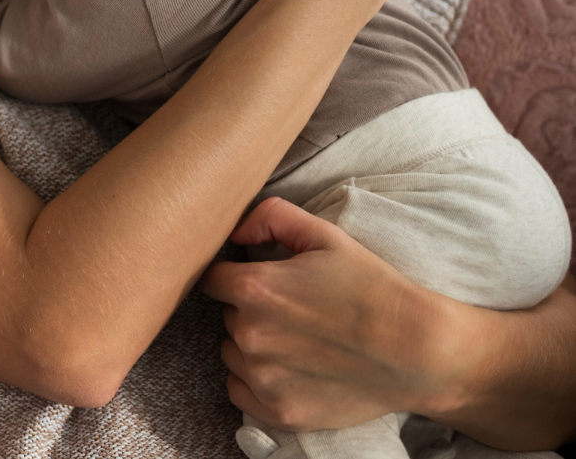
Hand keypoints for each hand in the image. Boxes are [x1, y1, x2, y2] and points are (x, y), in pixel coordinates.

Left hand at [200, 197, 446, 431]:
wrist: (419, 351)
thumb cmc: (372, 288)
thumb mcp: (325, 235)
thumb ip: (270, 217)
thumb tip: (235, 231)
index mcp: (254, 289)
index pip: (211, 277)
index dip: (233, 275)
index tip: (257, 280)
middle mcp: (250, 334)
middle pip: (227, 315)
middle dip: (250, 310)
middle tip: (295, 311)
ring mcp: (263, 378)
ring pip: (233, 353)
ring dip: (253, 347)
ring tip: (299, 341)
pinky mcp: (278, 412)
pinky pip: (241, 391)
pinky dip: (257, 382)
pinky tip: (292, 370)